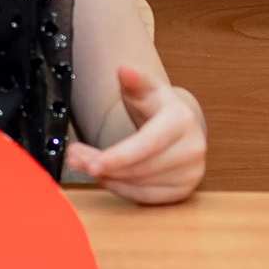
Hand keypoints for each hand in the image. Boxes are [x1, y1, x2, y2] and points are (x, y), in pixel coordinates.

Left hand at [63, 66, 206, 203]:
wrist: (181, 125)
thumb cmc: (158, 107)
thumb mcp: (146, 88)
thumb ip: (134, 80)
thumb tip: (125, 70)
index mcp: (181, 120)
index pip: (147, 144)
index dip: (119, 156)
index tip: (92, 162)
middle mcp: (192, 148)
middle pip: (142, 167)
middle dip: (105, 166)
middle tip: (75, 159)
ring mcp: (191, 172)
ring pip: (142, 185)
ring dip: (109, 178)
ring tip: (86, 164)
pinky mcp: (185, 190)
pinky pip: (147, 197)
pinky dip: (123, 189)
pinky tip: (108, 177)